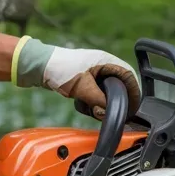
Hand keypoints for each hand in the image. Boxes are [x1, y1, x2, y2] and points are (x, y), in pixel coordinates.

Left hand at [13, 37, 140, 117]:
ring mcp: (95, 71)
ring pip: (108, 90)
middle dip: (116, 100)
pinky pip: (97, 92)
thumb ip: (99, 102)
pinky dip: (93, 100)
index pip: (129, 75)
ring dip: (103, 101)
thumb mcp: (83, 88)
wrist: (40, 66)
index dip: (134, 91)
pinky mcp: (86, 78)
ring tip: (93, 108)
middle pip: (120, 84)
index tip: (133, 106)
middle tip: (113, 111)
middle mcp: (103, 64)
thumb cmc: (61, 70)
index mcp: (106, 61)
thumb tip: (108, 114)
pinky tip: (84, 104)